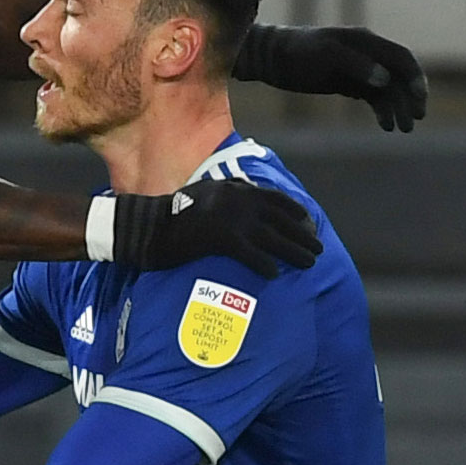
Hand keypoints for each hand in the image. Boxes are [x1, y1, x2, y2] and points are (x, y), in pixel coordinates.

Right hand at [109, 178, 321, 278]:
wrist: (147, 226)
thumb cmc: (173, 214)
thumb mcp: (205, 194)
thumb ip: (228, 195)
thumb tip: (247, 199)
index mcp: (235, 188)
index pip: (274, 198)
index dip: (294, 211)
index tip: (308, 222)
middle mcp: (238, 200)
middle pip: (280, 219)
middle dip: (302, 235)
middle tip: (318, 249)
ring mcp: (231, 218)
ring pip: (274, 238)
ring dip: (295, 252)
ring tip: (309, 263)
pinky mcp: (221, 238)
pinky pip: (252, 255)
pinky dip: (266, 265)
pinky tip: (275, 276)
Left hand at [234, 24, 427, 132]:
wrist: (271, 58)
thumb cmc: (297, 52)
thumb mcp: (325, 55)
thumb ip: (356, 64)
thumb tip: (384, 79)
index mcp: (366, 41)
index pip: (401, 57)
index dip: (415, 77)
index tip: (419, 100)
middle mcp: (367, 53)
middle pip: (399, 76)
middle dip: (409, 98)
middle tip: (413, 122)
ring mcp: (359, 68)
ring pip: (388, 89)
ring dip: (397, 108)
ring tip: (400, 129)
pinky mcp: (349, 82)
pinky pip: (373, 96)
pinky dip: (382, 110)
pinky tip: (385, 126)